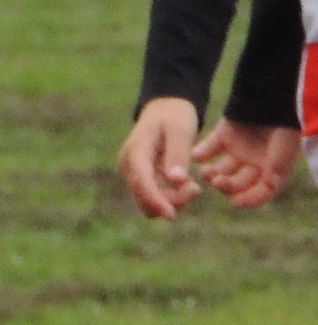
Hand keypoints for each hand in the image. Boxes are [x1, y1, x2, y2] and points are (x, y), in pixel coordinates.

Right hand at [120, 96, 205, 217]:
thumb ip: (178, 155)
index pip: (141, 181)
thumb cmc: (174, 116)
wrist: (165, 108)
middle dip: (171, 201)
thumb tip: (176, 180)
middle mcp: (129, 164)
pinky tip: (187, 183)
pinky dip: (172, 196)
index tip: (172, 216)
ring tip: (194, 185)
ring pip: (149, 201)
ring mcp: (134, 172)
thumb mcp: (180, 131)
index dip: (155, 200)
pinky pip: (155, 197)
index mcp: (135, 151)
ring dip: (173, 200)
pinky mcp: (143, 177)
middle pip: (144, 197)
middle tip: (197, 188)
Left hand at [197, 117, 303, 208]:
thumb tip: (269, 186)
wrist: (269, 95)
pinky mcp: (224, 137)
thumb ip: (277, 166)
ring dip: (212, 174)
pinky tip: (196, 155)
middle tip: (216, 181)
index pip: (261, 193)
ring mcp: (239, 151)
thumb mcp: (285, 146)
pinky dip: (200, 153)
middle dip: (227, 186)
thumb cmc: (282, 123)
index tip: (236, 202)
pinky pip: (209, 149)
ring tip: (206, 171)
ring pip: (222, 170)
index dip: (250, 200)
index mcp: (273, 170)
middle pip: (238, 183)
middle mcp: (254, 164)